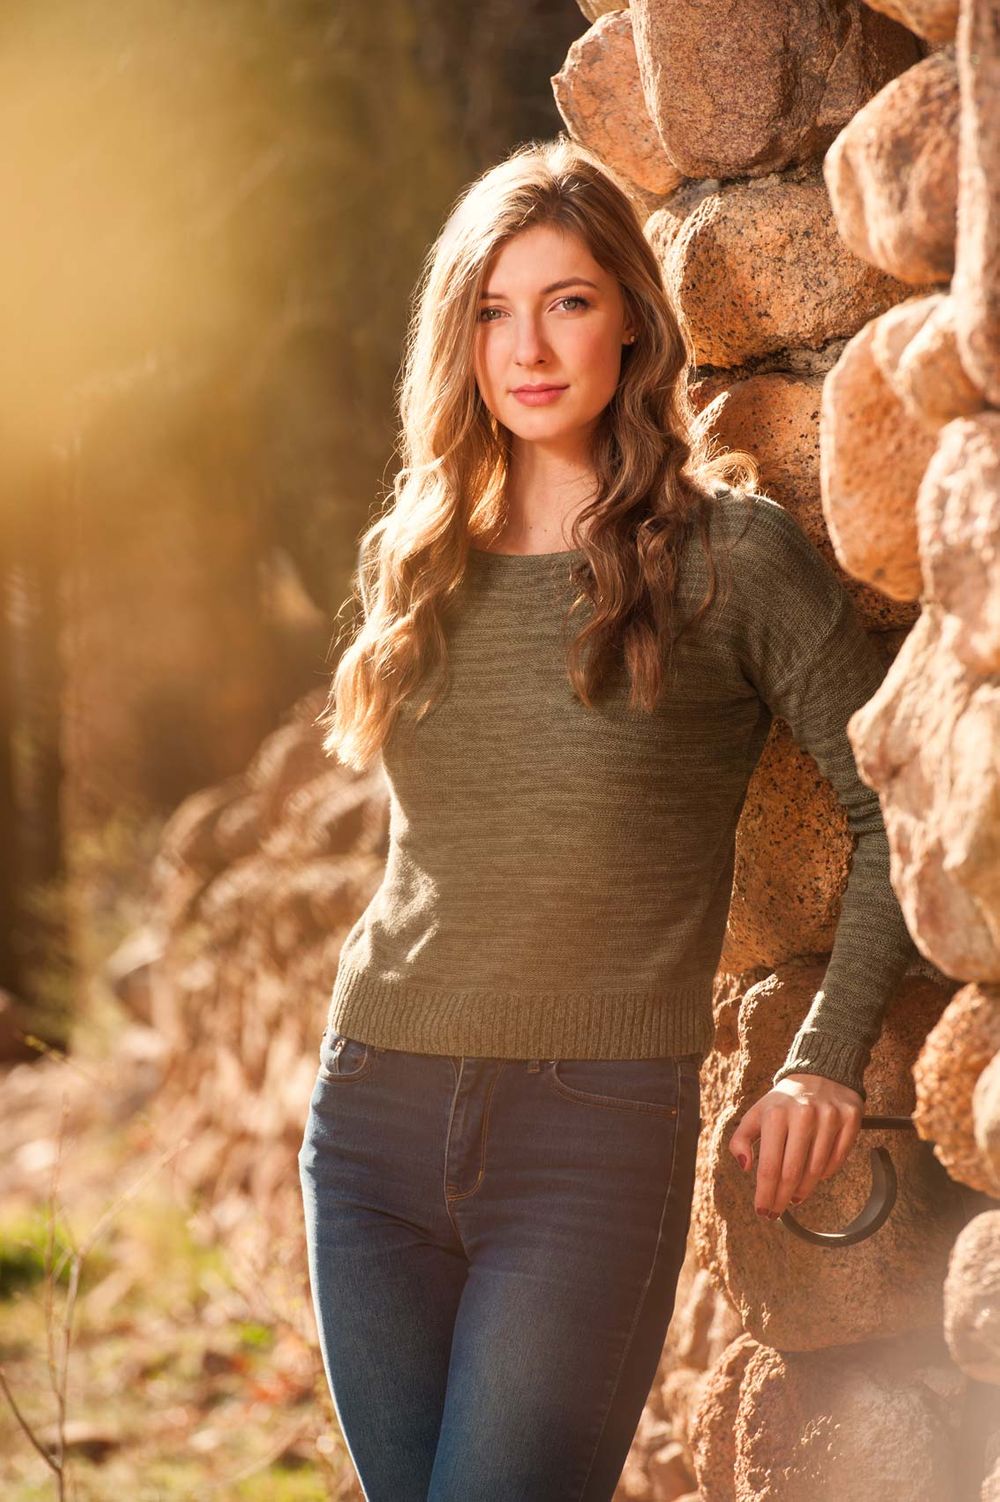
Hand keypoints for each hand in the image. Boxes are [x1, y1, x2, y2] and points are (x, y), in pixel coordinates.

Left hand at [728, 1072, 863, 1218]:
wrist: (820, 1070)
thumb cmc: (783, 1101)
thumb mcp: (756, 1113)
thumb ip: (741, 1139)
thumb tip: (745, 1167)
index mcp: (775, 1114)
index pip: (769, 1166)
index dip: (766, 1194)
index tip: (763, 1212)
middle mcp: (803, 1115)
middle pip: (792, 1173)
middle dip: (782, 1199)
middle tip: (776, 1212)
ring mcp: (829, 1117)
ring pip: (816, 1171)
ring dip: (803, 1190)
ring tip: (794, 1196)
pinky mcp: (850, 1119)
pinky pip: (837, 1161)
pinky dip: (825, 1174)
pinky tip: (814, 1176)